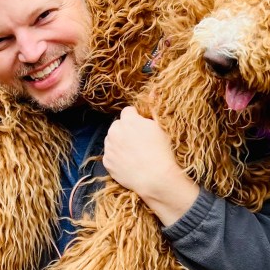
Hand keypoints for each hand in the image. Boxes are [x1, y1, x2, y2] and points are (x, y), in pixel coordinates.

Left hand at [103, 106, 198, 225]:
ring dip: (119, 142)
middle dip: (125, 129)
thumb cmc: (163, 152)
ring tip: (134, 152)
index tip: (143, 126)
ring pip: (112, 139)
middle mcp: (115, 131)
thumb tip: (153, 91)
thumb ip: (153, 108)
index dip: (136, 118)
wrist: (156, 178)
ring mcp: (109, 148)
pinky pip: (110, 155)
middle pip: (118, 125)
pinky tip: (129, 162)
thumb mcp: (161, 127)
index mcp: (129, 120)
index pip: (128, 111)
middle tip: (138, 140)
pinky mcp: (107, 162)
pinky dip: (116, 157)